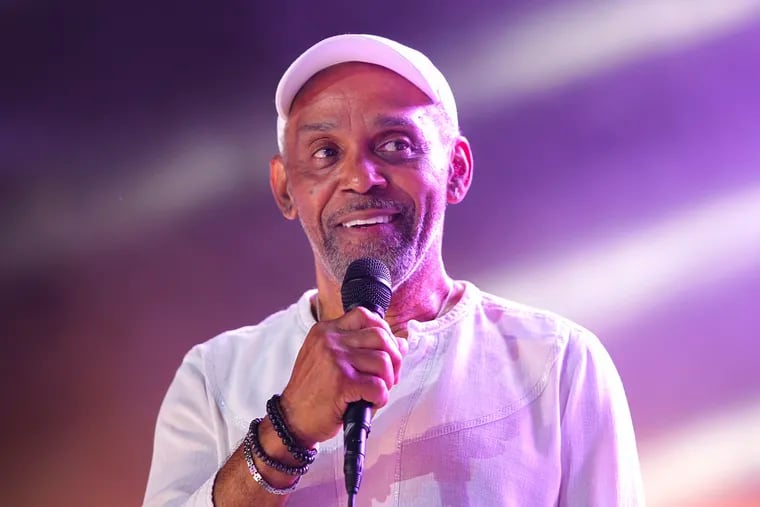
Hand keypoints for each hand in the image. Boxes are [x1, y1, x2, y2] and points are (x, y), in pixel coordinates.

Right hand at [278, 306, 407, 446]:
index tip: (385, 350)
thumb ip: (362, 347)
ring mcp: (335, 359)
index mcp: (326, 330)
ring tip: (376, 391)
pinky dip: (380, 398)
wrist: (292, 420)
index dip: (383, 332)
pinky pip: (378, 386)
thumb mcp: (330, 359)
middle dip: (393, 357)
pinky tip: (369, 402)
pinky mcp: (342, 382)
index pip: (364, 315)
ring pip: (383, 361)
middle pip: (380, 335)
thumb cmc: (314, 392)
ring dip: (387, 380)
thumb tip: (402, 343)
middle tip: (389, 376)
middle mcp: (329, 340)